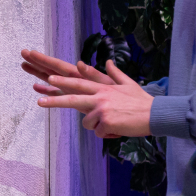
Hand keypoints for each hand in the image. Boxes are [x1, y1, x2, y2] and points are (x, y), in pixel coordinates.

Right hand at [19, 48, 114, 91]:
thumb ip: (94, 74)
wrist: (129, 110)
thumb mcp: (109, 85)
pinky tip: (36, 86)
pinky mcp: (75, 98)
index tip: (31, 52)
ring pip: (52, 78)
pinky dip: (47, 89)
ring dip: (38, 72)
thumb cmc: (122, 97)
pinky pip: (57, 92)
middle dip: (38, 61)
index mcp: (81, 76)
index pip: (59, 66)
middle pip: (52, 69)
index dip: (44, 60)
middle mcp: (75, 80)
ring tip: (24, 65)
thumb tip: (79, 64)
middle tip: (22, 52)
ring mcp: (73, 88)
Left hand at [31, 55, 154, 138]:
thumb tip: (108, 61)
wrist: (155, 115)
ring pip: (87, 122)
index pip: (79, 83)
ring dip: (98, 126)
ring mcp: (102, 110)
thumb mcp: (128, 84)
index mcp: (103, 88)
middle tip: (39, 101)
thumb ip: (114, 73)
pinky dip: (108, 134)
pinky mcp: (106, 123)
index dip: (64, 81)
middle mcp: (100, 97)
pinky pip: (99, 132)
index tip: (49, 78)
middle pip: (72, 99)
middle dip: (55, 101)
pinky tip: (119, 129)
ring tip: (115, 122)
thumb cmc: (141, 101)